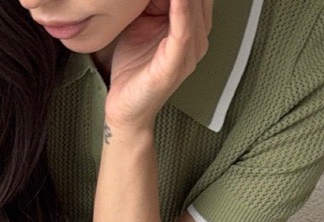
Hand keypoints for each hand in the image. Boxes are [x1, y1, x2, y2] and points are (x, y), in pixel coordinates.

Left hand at [105, 0, 212, 132]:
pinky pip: (183, 29)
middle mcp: (197, 36)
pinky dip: (181, 7)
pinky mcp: (177, 64)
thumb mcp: (142, 21)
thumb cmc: (134, 67)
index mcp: (192, 25)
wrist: (125, 108)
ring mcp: (190, 51)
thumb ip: (150, 0)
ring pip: (193, 6)